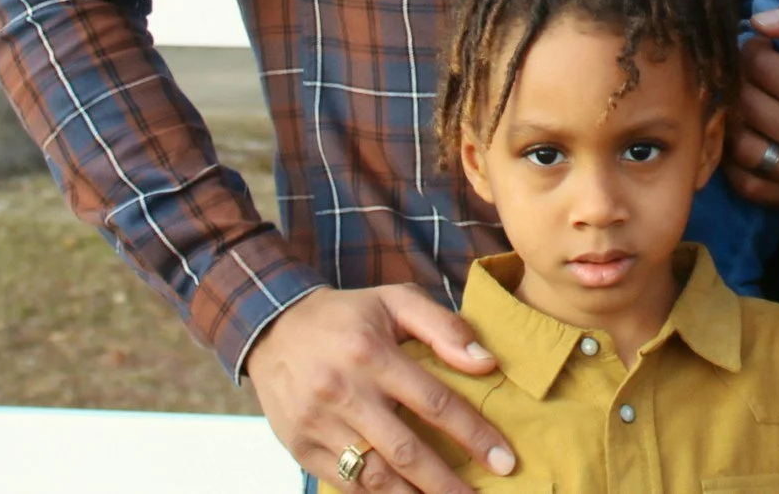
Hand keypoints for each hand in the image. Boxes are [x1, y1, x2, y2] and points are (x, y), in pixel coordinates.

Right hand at [244, 285, 515, 491]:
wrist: (273, 328)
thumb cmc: (348, 316)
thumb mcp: (395, 302)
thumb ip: (444, 327)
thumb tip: (486, 363)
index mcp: (372, 354)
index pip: (435, 402)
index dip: (474, 435)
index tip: (505, 460)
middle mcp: (344, 391)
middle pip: (406, 450)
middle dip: (447, 483)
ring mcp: (318, 424)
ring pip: (375, 477)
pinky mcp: (301, 447)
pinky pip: (345, 485)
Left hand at [721, 0, 778, 207]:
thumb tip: (758, 21)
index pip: (761, 67)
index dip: (753, 49)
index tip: (764, 48)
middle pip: (746, 104)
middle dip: (740, 79)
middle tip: (751, 71)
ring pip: (739, 145)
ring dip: (733, 118)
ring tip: (747, 101)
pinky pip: (746, 184)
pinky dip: (734, 162)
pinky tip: (748, 137)